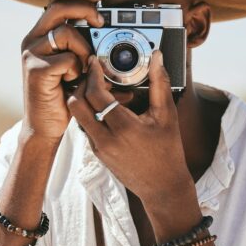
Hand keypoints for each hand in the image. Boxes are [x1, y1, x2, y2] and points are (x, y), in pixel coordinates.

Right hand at [18, 0, 104, 141]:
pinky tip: (71, 82)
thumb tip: (110, 32)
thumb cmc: (62, 97)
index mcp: (41, 35)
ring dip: (83, 50)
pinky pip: (68, 59)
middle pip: (59, 7)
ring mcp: (31, 54)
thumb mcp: (75, 66)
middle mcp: (32, 40)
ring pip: (66, 33)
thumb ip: (84, 47)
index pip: (57, 2)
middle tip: (101, 21)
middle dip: (84, 8)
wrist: (45, 127)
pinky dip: (77, 70)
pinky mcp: (36, 70)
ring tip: (81, 69)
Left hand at [66, 50, 193, 204]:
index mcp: (123, 128)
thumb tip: (157, 57)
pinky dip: (91, 112)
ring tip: (99, 88)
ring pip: (78, 116)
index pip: (95, 94)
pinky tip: (107, 107)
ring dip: (84, 98)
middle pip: (77, 104)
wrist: (163, 187)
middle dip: (81, 84)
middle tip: (93, 73)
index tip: (96, 62)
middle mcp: (106, 139)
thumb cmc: (168, 151)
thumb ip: (160, 83)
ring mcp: (98, 148)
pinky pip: (86, 126)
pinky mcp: (97, 153)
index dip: (92, 74)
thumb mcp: (167, 115)